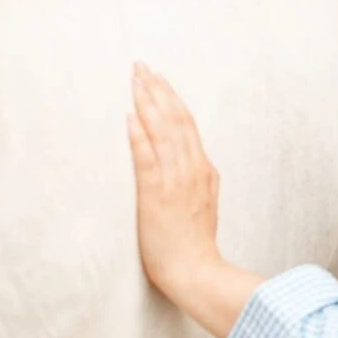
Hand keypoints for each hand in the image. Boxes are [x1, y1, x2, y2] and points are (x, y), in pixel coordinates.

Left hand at [126, 62, 223, 301]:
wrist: (195, 271)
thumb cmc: (195, 242)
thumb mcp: (207, 201)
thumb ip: (201, 176)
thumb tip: (197, 159)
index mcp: (203, 168)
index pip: (186, 122)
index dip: (170, 97)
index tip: (156, 77)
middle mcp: (191, 168)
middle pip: (174, 118)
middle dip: (157, 89)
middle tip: (141, 66)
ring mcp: (175, 180)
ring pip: (163, 131)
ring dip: (147, 102)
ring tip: (135, 80)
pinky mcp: (156, 195)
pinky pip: (147, 158)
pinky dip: (140, 135)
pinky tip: (130, 116)